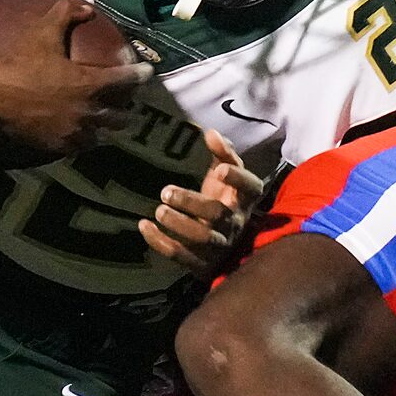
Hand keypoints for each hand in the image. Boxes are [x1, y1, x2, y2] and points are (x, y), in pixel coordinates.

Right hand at [0, 0, 152, 163]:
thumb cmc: (18, 61)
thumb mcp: (43, 31)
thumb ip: (67, 15)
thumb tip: (86, 8)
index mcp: (90, 82)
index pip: (127, 79)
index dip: (140, 74)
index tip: (146, 72)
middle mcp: (87, 111)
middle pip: (121, 116)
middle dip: (128, 108)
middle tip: (131, 103)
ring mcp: (72, 131)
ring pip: (103, 136)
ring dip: (109, 128)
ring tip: (110, 124)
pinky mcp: (57, 146)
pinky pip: (81, 147)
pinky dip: (86, 140)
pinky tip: (84, 137)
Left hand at [139, 129, 263, 279]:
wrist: (227, 247)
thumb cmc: (224, 200)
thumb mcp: (227, 176)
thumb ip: (223, 153)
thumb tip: (210, 132)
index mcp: (245, 199)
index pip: (251, 188)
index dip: (238, 179)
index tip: (220, 170)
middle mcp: (235, 223)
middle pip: (217, 214)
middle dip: (191, 202)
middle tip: (166, 191)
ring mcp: (219, 245)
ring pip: (202, 239)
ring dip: (178, 225)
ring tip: (158, 211)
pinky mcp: (201, 262)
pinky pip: (181, 255)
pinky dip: (160, 243)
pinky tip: (143, 226)